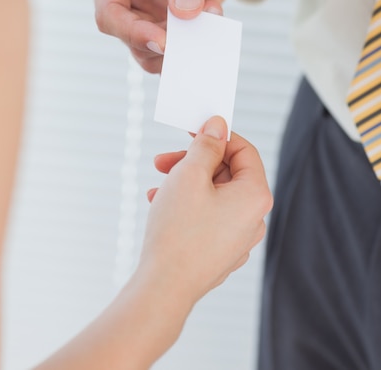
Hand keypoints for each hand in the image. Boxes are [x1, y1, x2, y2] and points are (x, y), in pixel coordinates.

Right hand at [93, 0, 265, 72]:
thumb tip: (184, 10)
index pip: (109, 13)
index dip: (131, 32)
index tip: (163, 41)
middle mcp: (125, 0)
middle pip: (130, 40)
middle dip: (162, 43)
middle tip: (193, 37)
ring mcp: (146, 17)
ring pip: (151, 53)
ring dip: (183, 46)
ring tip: (211, 14)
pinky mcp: (170, 28)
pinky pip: (178, 50)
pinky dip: (197, 44)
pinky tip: (215, 19)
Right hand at [138, 116, 272, 305]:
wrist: (163, 288)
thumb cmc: (178, 231)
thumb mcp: (190, 174)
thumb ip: (206, 145)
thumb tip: (218, 126)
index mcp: (255, 196)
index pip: (244, 151)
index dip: (218, 136)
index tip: (193, 130)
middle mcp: (253, 219)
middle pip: (227, 174)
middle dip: (194, 162)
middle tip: (165, 160)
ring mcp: (238, 239)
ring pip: (214, 196)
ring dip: (185, 183)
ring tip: (158, 186)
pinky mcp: (221, 253)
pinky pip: (208, 217)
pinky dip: (187, 205)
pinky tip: (161, 206)